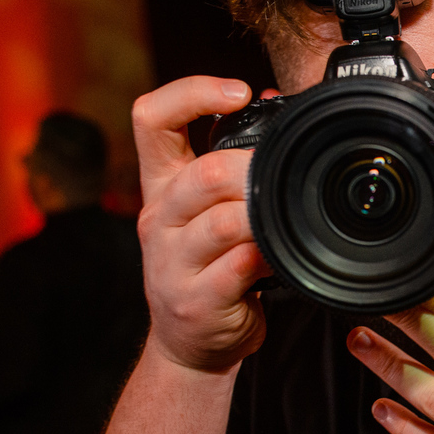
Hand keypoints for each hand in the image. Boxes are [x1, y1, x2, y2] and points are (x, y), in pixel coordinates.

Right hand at [131, 76, 272, 371]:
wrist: (190, 342)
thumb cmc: (209, 268)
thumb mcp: (208, 210)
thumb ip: (232, 163)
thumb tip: (274, 101)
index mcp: (161, 185)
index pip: (150, 118)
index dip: (191, 92)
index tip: (238, 91)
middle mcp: (158, 217)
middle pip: (201, 174)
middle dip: (252, 172)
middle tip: (283, 178)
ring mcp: (171, 262)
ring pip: (221, 222)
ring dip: (263, 219)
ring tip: (281, 222)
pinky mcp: (194, 300)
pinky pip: (236, 269)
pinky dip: (264, 259)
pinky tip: (276, 259)